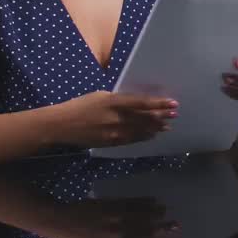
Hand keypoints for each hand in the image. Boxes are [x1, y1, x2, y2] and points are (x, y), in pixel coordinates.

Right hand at [55, 91, 177, 147]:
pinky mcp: (112, 142)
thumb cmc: (80, 105)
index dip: (159, 104)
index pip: (142, 103)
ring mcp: (115, 132)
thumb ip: (118, 99)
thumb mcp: (100, 95)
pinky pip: (132, 140)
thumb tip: (134, 103)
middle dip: (161, 117)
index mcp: (114, 102)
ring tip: (167, 126)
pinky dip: (143, 137)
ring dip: (155, 128)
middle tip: (174, 115)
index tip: (173, 103)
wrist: (63, 125)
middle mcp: (118, 118)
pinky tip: (151, 135)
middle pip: (145, 118)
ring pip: (141, 130)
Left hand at [64, 197, 181, 237]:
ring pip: (140, 216)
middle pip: (144, 233)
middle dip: (162, 230)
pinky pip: (131, 203)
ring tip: (167, 213)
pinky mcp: (109, 205)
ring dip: (156, 214)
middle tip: (177, 227)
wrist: (62, 221)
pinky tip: (153, 201)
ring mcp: (112, 219)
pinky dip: (144, 202)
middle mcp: (115, 236)